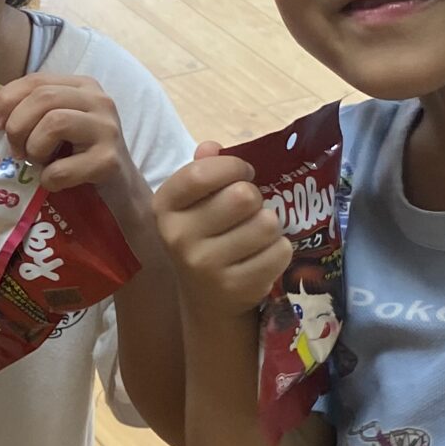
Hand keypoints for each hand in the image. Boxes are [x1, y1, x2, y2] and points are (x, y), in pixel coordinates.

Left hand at [0, 72, 140, 197]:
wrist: (120, 189)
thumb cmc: (80, 156)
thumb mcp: (57, 126)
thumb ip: (32, 112)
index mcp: (82, 86)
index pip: (36, 80)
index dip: (7, 100)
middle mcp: (99, 100)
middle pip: (43, 98)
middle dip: (18, 126)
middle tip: (17, 151)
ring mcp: (107, 129)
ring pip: (54, 123)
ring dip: (35, 149)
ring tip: (40, 163)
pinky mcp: (109, 161)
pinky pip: (61, 169)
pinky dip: (48, 179)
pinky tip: (54, 181)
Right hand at [155, 145, 292, 313]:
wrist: (204, 298)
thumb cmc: (204, 236)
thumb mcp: (194, 202)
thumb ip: (203, 170)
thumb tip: (211, 147)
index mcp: (165, 207)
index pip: (203, 172)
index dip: (233, 166)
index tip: (243, 173)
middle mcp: (178, 237)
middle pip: (243, 196)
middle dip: (255, 198)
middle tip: (249, 210)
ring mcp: (205, 266)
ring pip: (267, 224)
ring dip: (269, 225)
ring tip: (256, 234)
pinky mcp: (235, 287)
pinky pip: (280, 252)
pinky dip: (279, 250)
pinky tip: (262, 256)